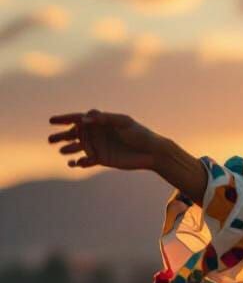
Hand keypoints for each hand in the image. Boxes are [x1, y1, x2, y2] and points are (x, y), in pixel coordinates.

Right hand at [48, 109, 166, 171]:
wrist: (152, 152)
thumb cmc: (140, 134)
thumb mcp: (124, 122)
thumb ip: (104, 118)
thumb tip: (84, 118)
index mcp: (100, 122)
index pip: (79, 118)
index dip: (64, 119)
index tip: (52, 120)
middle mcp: (97, 134)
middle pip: (75, 134)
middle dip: (62, 136)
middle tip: (50, 140)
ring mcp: (99, 147)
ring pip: (78, 147)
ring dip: (68, 149)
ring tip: (61, 151)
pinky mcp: (102, 159)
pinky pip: (86, 161)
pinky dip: (79, 163)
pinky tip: (74, 164)